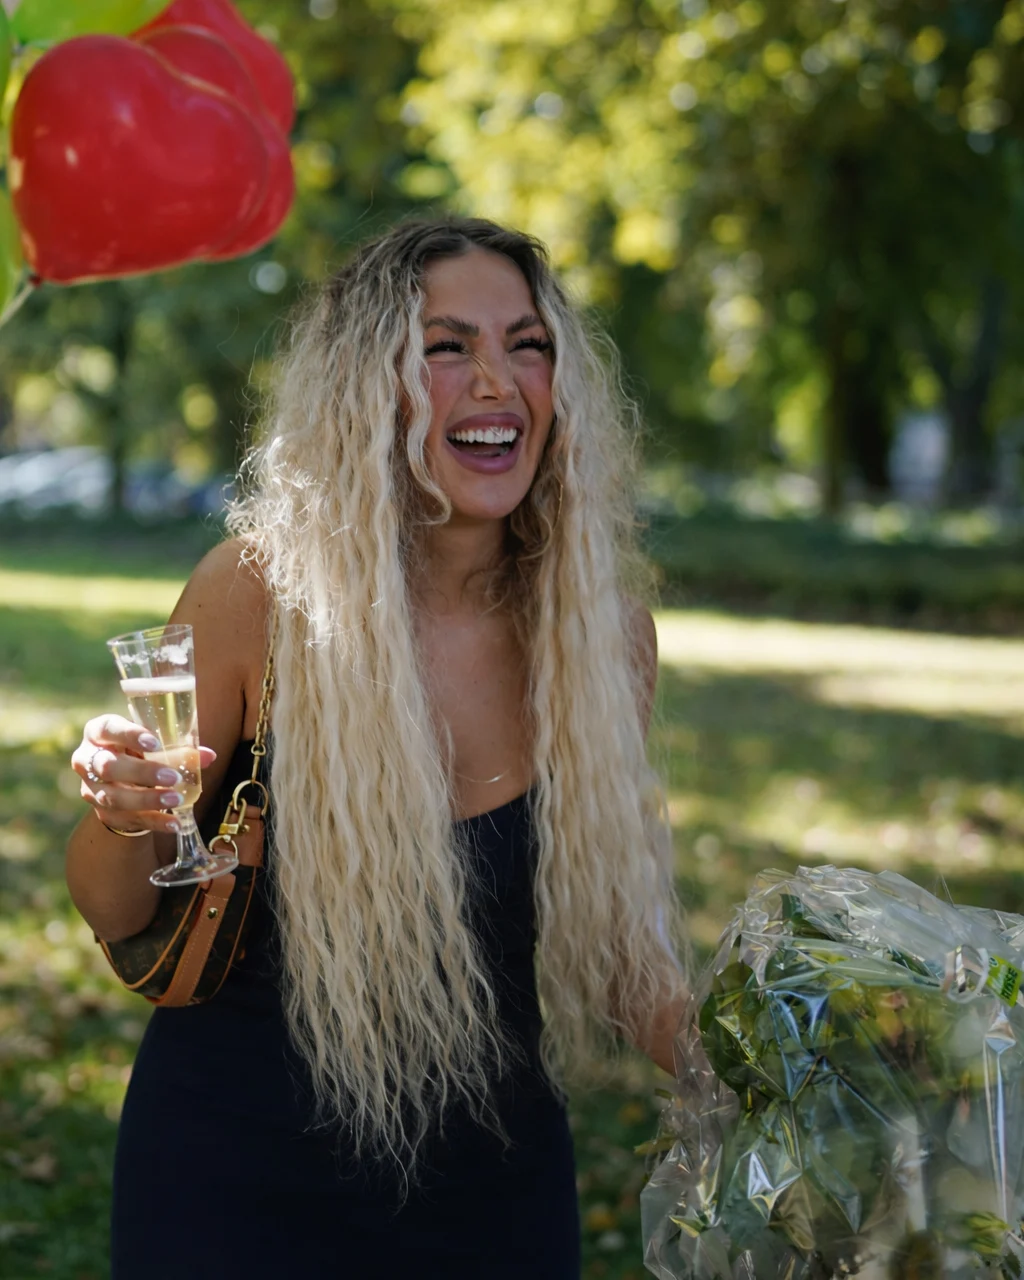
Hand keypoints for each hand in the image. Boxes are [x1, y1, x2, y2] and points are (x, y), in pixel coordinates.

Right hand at [72, 715, 216, 836]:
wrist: (122, 782)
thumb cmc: (139, 753)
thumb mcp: (154, 746)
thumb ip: (179, 749)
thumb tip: (208, 756)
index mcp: (99, 732)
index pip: (108, 729)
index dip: (129, 735)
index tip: (155, 743)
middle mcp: (87, 759)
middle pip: (108, 766)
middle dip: (141, 772)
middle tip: (172, 777)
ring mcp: (91, 788)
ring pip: (113, 797)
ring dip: (147, 800)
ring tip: (176, 800)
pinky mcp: (101, 813)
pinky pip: (127, 819)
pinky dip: (153, 822)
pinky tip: (174, 823)